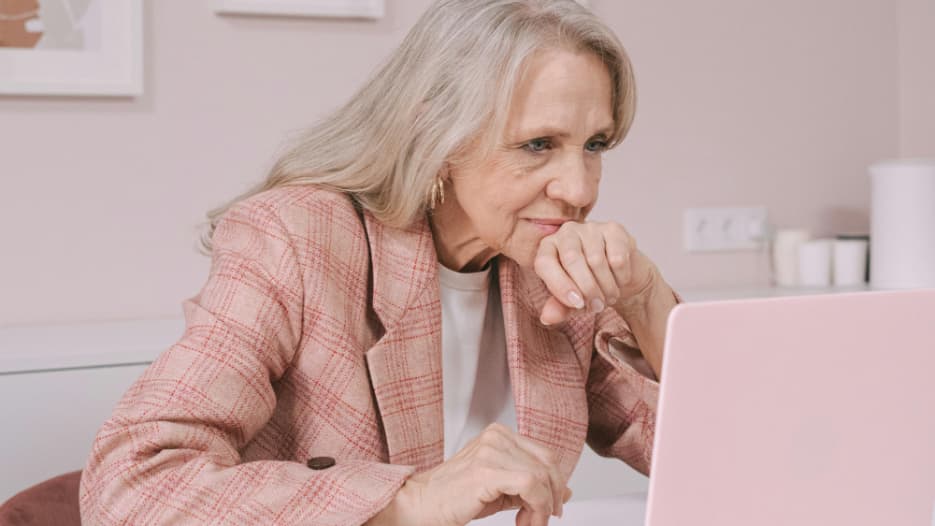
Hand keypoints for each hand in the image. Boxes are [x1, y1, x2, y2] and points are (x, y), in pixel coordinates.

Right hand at [368, 424, 571, 525]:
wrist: (421, 505)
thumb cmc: (453, 497)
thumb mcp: (500, 489)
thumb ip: (530, 486)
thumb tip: (563, 492)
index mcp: (499, 435)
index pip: (544, 454)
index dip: (554, 483)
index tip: (550, 508)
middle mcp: (496, 437)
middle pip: (548, 463)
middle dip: (552, 496)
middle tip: (543, 520)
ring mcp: (491, 450)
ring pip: (541, 476)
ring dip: (542, 508)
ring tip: (528, 524)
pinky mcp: (487, 469)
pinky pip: (530, 485)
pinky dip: (535, 508)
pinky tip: (522, 522)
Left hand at [534, 221, 656, 324]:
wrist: (620, 277)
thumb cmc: (589, 286)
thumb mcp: (571, 301)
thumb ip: (558, 307)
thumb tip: (547, 318)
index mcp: (548, 247)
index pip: (545, 263)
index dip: (560, 286)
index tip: (577, 304)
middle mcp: (566, 232)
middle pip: (572, 259)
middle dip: (587, 289)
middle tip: (597, 306)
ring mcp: (590, 228)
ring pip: (596, 260)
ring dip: (606, 287)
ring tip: (608, 297)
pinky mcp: (614, 229)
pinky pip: (617, 258)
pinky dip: (620, 277)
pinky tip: (620, 281)